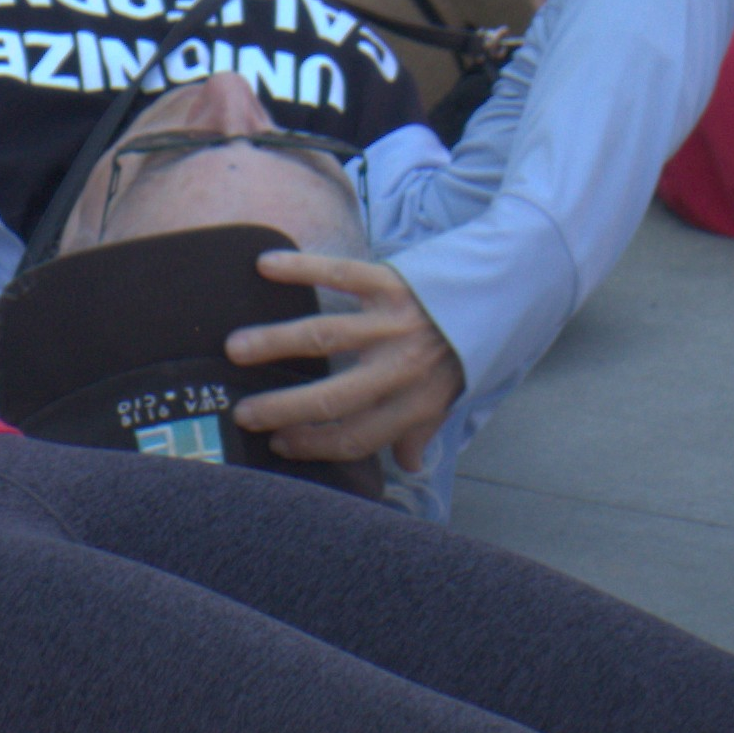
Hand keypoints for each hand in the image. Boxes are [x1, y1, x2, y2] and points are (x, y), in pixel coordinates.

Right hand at [230, 250, 460, 472]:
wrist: (498, 294)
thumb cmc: (462, 353)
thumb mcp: (447, 398)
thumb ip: (419, 430)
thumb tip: (405, 465)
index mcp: (416, 403)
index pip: (357, 435)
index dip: (314, 444)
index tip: (278, 443)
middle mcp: (403, 367)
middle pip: (335, 396)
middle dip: (283, 407)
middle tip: (242, 411)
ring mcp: (394, 322)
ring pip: (327, 335)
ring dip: (277, 342)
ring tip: (235, 349)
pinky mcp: (390, 280)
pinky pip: (341, 273)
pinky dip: (302, 268)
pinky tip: (265, 267)